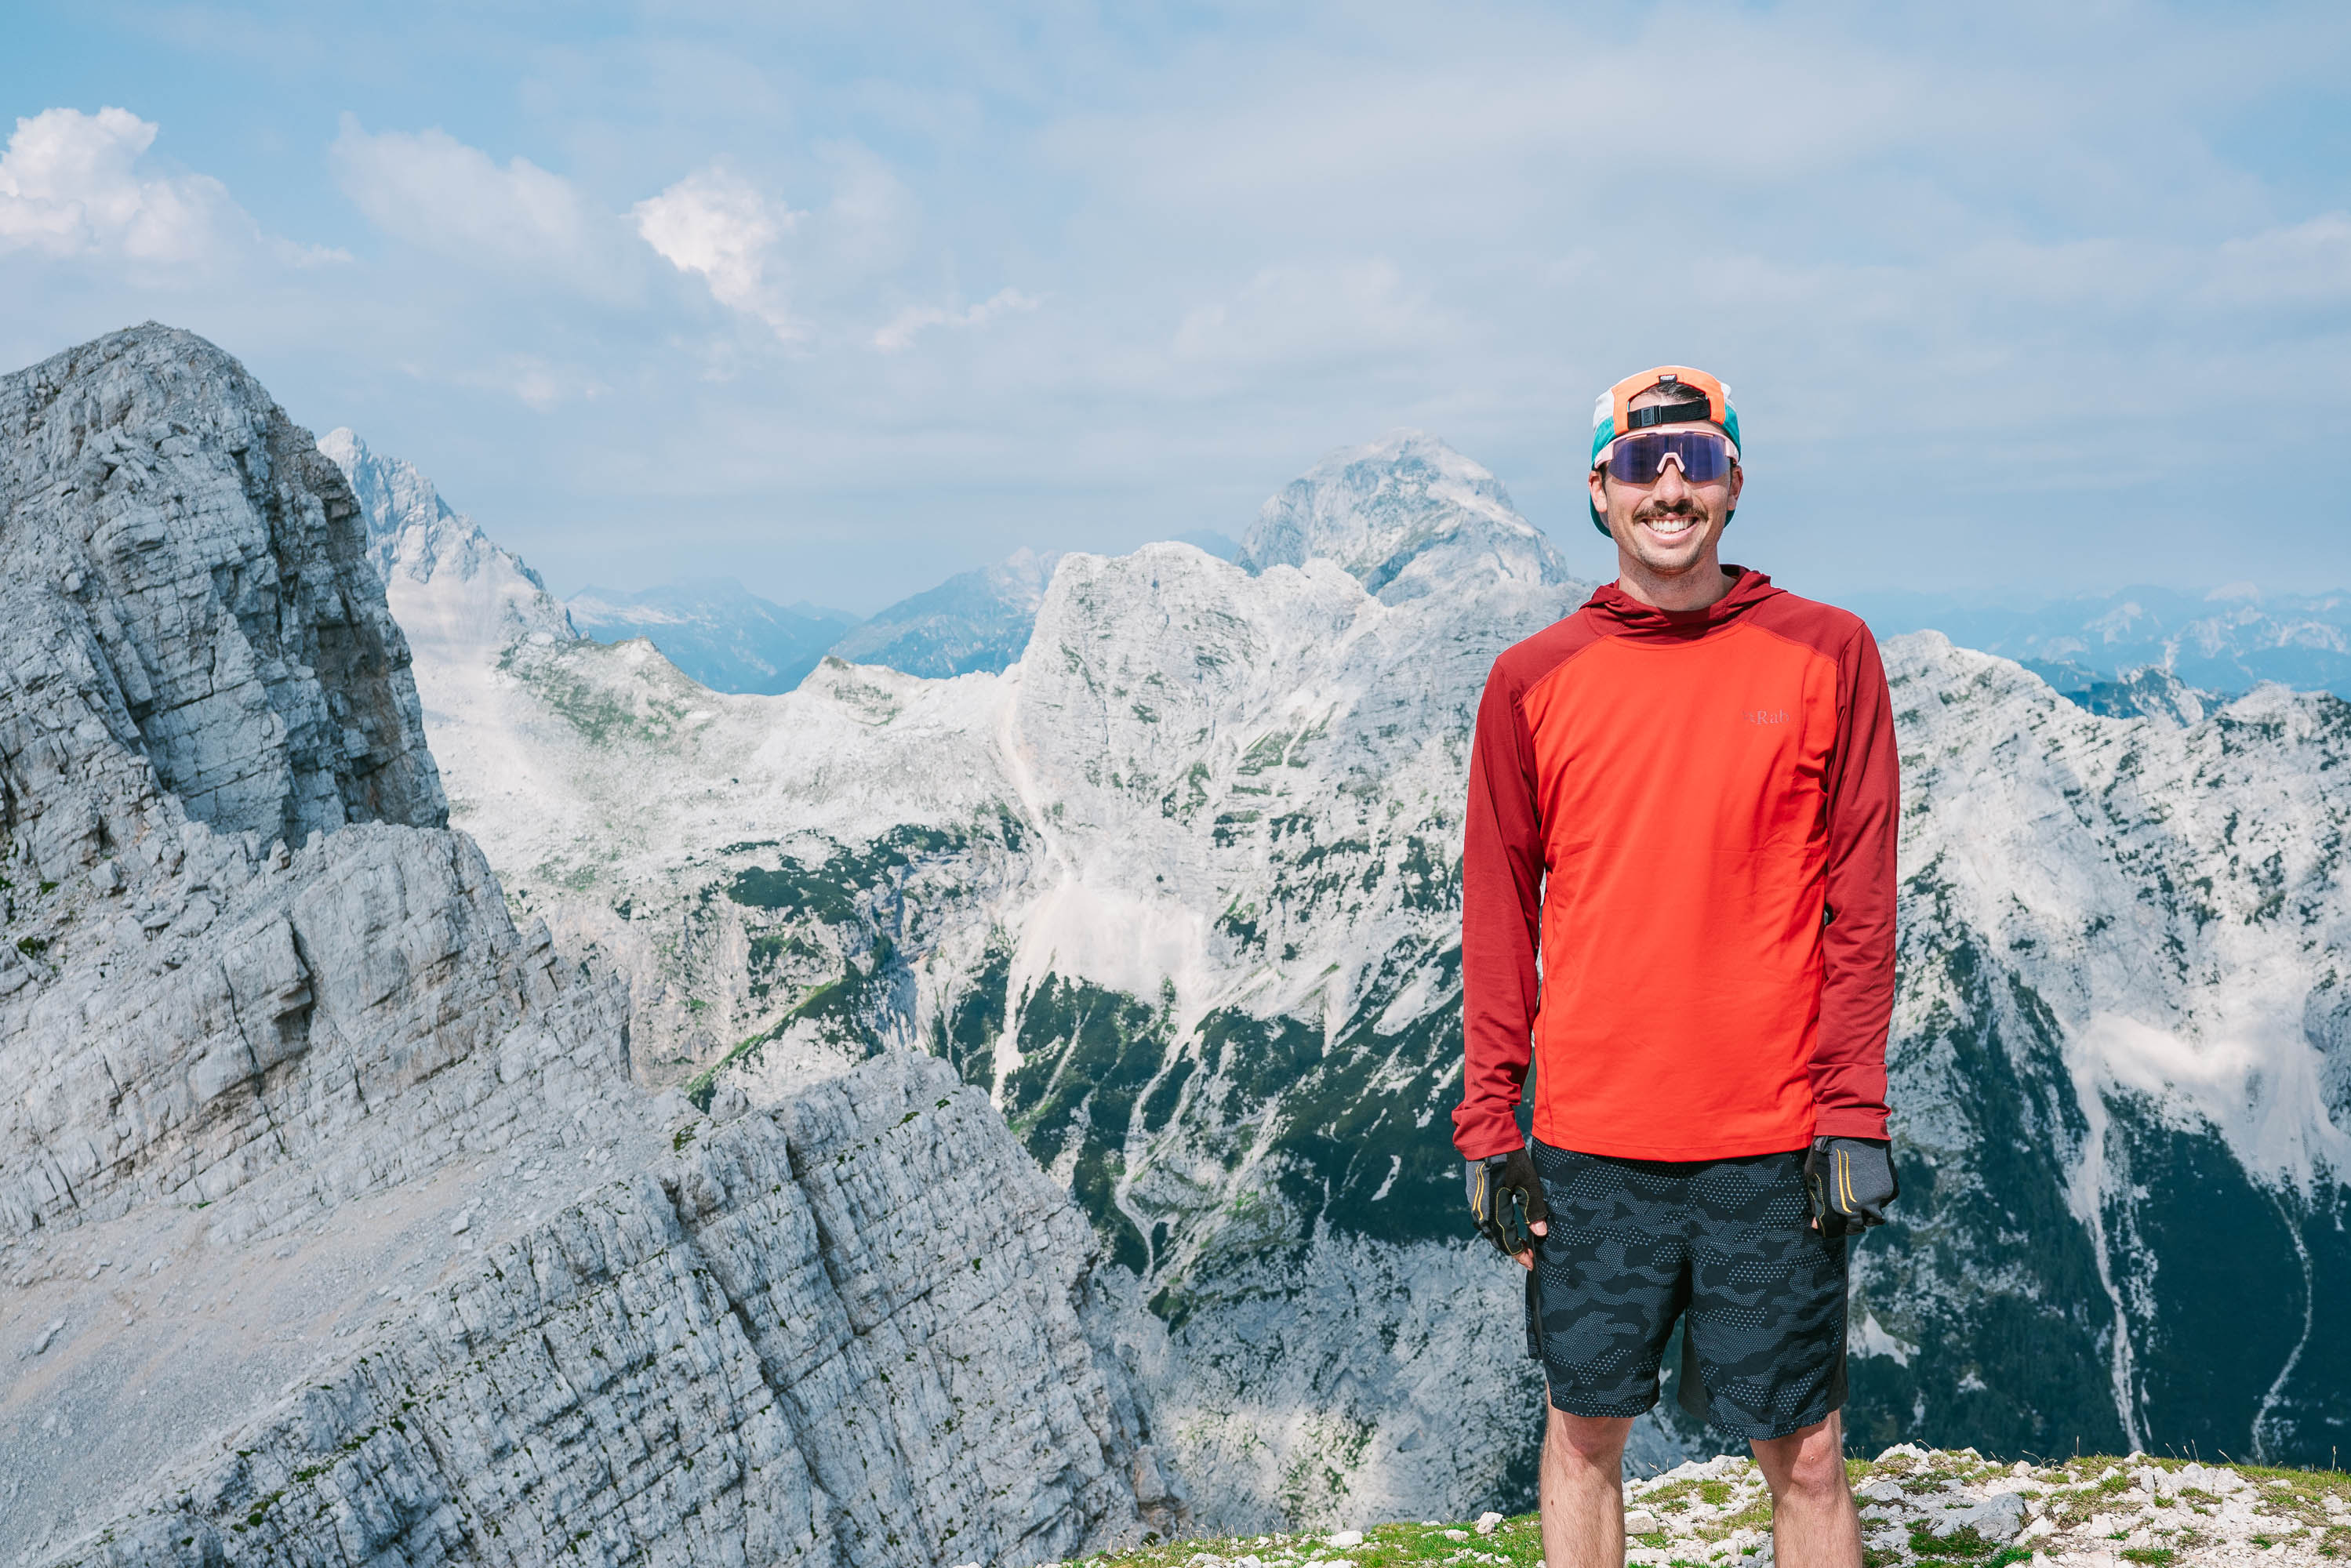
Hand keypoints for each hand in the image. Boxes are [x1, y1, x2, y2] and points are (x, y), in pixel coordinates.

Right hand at [1466, 1148, 1549, 1267]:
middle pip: (1495, 1239)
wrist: (1486, 1138)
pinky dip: (1496, 1228)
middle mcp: (1480, 1210)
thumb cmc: (1509, 1158)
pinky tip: (1506, 1225)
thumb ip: (1533, 1209)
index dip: (1520, 1254)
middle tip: (1527, 1255)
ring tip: (1519, 1242)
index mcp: (1493, 1210)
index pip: (1507, 1240)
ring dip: (1503, 1239)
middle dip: (1512, 1249)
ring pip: (1488, 1231)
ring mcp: (1475, 1203)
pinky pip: (1484, 1220)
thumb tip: (1540, 1233)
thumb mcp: (1527, 1182)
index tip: (1531, 1262)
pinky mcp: (1474, 1196)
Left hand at [1803, 1137, 1897, 1236]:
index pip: (1836, 1231)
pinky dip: (1880, 1199)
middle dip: (1852, 1226)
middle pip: (1858, 1228)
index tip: (1833, 1224)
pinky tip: (1871, 1190)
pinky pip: (1887, 1201)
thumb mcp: (1813, 1176)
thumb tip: (1817, 1226)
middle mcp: (1859, 1205)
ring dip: (1868, 1214)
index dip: (1832, 1229)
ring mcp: (1877, 1196)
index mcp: (1837, 1205)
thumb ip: (1817, 1203)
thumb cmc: (1825, 1150)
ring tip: (1860, 1203)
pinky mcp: (1890, 1186)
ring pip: (1875, 1217)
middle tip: (1848, 1218)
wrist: (1850, 1127)